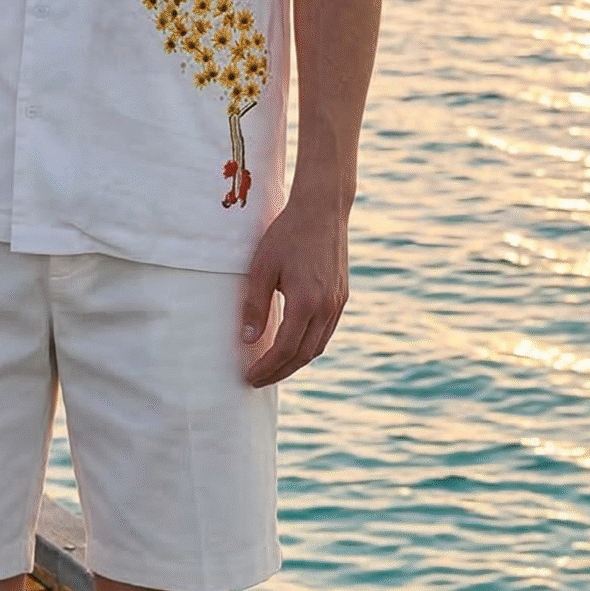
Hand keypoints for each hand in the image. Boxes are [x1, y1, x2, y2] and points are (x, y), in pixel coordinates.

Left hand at [239, 195, 349, 387]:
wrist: (322, 210)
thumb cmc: (287, 234)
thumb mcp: (262, 267)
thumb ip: (255, 305)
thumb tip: (248, 339)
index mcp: (306, 302)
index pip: (285, 349)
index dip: (267, 367)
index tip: (249, 377)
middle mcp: (326, 307)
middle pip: (304, 354)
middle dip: (280, 372)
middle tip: (258, 380)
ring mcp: (338, 303)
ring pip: (318, 346)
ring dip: (295, 362)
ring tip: (274, 368)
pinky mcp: (342, 296)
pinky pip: (326, 332)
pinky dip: (309, 345)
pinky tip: (294, 346)